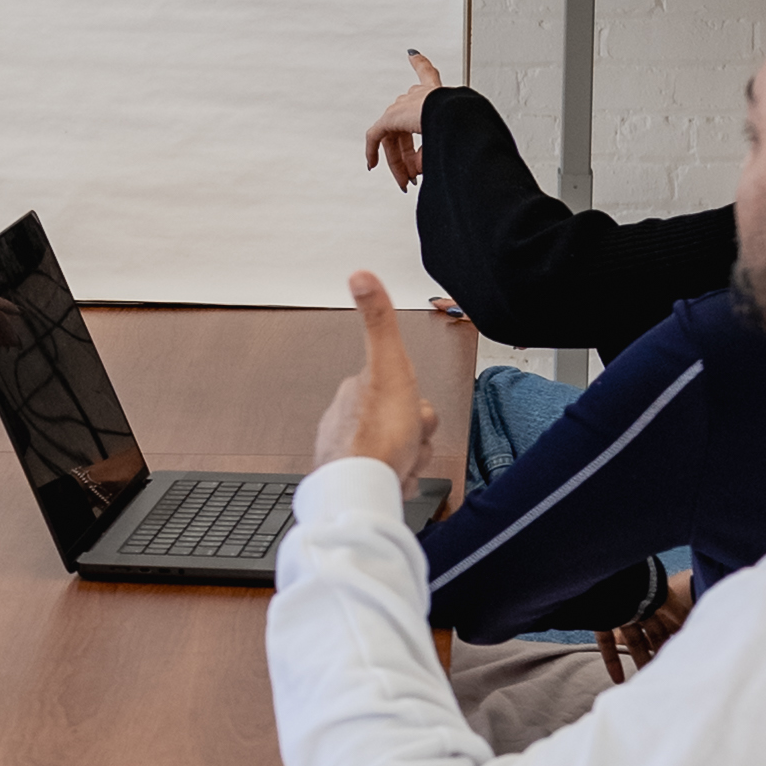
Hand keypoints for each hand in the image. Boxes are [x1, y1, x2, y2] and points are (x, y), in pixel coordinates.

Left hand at [309, 272, 436, 481]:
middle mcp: (348, 419)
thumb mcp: (388, 366)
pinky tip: (394, 479)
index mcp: (356, 390)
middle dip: (416, 434)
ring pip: (402, 451)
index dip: (417, 401)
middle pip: (406, 421)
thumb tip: (361, 276)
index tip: (408, 409)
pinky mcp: (356, 480)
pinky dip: (399, 481)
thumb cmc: (378, 435)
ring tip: (399, 461)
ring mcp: (351, 451)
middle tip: (407, 440)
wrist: (363, 490)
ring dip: (410, 459)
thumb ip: (378, 321)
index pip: (403, 388)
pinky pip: (392, 478)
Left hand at [363, 50, 446, 191]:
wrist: (456, 118)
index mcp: (438, 94)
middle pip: (407, 127)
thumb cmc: (463, 127)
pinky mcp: (391, 117)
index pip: (429, 74)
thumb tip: (419, 168)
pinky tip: (371, 165)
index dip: (420, 64)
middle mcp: (419, 96)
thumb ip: (434, 151)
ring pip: (395, 138)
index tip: (412, 55)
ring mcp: (403, 105)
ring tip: (406, 180)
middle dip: (410, 156)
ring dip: (400, 162)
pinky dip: (373, 151)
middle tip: (413, 178)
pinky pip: (376, 136)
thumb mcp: (451, 141)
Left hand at [596, 570, 693, 683]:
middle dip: (661, 650)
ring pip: (632, 640)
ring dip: (639, 659)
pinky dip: (612, 660)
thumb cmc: (632, 579)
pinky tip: (618, 679)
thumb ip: (679, 612)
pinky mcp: (600, 620)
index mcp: (654, 594)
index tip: (687, 649)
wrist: (598, 571)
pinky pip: (606, 643)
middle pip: (653, 632)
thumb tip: (695, 629)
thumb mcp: (661, 597)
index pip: (672, 615)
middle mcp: (637, 603)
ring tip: (646, 678)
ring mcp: (618, 611)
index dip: (679, 631)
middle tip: (670, 669)